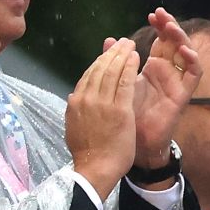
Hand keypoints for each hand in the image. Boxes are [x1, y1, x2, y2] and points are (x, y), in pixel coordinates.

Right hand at [66, 42, 137, 199]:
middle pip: (100, 68)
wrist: (95, 168)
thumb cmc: (87, 152)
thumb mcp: (73, 127)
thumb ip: (74, 110)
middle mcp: (86, 98)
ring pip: (112, 71)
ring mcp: (102, 103)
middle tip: (122, 41)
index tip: (109, 53)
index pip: (89, 75)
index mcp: (75, 102)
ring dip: (122, 54)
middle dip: (112, 52)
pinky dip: (130, 66)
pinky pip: (125, 82)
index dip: (100, 61)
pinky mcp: (119, 109)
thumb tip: (72, 97)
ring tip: (129, 44)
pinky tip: (136, 57)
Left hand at [130, 7, 202, 167]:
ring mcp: (176, 83)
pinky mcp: (183, 95)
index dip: (159, 26)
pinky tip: (183, 50)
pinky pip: (194, 75)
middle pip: (175, 43)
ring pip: (187, 54)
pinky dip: (192, 61)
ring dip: (181, 39)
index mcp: (154, 68)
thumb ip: (116, 62)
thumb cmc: (126, 115)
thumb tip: (109, 40)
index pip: (161, 40)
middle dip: (170, 26)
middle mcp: (168, 73)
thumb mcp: (119, 83)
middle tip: (161, 14)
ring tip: (171, 27)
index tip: (152, 15)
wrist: (131, 142)